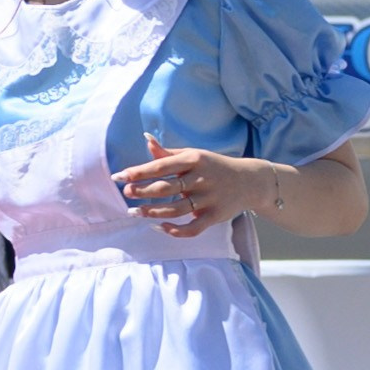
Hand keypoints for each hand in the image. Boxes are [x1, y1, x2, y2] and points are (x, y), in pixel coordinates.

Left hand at [117, 134, 256, 235]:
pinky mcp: (215, 216)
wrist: (250, 181)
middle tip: (126, 194)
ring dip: (152, 212)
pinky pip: (192, 229)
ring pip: (175, 210)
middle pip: (166, 188)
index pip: (161, 166)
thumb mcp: (194, 155)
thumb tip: (145, 138)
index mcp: (193, 159)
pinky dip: (175, 230)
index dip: (138, 172)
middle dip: (142, 192)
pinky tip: (160, 227)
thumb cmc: (214, 166)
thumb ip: (168, 153)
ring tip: (134, 212)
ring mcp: (209, 198)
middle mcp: (201, 178)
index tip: (118, 177)